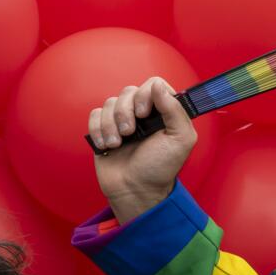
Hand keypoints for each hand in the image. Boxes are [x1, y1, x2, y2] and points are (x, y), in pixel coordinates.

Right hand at [88, 77, 196, 222]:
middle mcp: (143, 113)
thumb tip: (158, 86)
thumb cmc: (161, 167)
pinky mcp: (104, 129)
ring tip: (117, 144)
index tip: (145, 114)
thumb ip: (175, 110)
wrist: (135, 190)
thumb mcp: (181, 140)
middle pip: (128, 91)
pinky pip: (95, 114)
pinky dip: (98, 129)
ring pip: (110, 103)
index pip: (153, 84)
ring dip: (111, 124)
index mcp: (164, 112)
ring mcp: (122, 120)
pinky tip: (106, 146)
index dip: (146, 95)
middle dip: (126, 112)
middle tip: (130, 133)